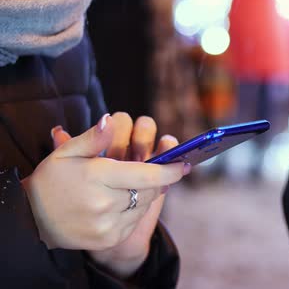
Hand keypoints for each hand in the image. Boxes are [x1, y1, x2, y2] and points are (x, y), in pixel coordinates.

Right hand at [51, 113, 182, 277]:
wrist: (32, 219)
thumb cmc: (52, 180)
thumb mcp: (67, 153)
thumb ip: (93, 137)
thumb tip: (111, 120)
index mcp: (98, 176)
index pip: (147, 174)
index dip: (170, 170)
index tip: (185, 164)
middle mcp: (105, 202)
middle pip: (149, 189)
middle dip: (154, 179)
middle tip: (149, 171)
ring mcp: (107, 224)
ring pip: (143, 205)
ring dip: (143, 194)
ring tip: (127, 187)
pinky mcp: (109, 240)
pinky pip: (133, 221)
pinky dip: (133, 210)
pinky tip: (119, 204)